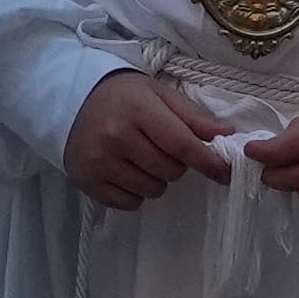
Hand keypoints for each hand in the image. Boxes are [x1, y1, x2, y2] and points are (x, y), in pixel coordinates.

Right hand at [59, 71, 226, 211]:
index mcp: (138, 110)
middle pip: (170, 171)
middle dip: (176, 164)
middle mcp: (115, 137)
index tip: (223, 172)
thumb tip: (226, 135)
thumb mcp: (159, 94)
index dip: (207, 161)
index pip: (181, 144)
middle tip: (162, 148)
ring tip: (143, 159)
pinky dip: (136, 192)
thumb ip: (193, 116)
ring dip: (157, 179)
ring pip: (152, 190)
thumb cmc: (123, 95)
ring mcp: (99, 162)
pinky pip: (130, 203)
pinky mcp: (87, 181)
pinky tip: (127, 172)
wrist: (72, 99)